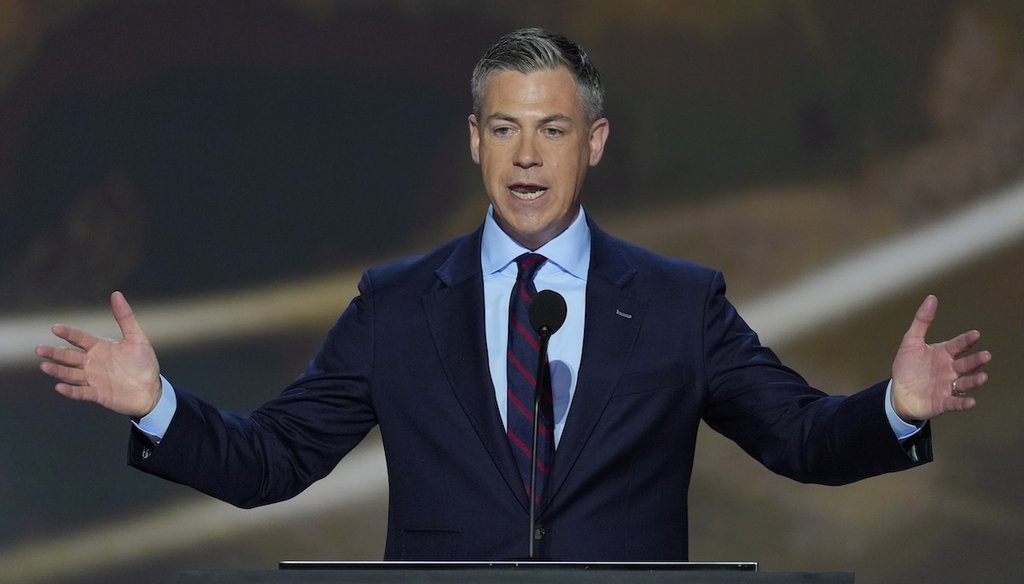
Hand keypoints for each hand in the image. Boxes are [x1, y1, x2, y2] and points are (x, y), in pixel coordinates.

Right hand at [36, 291, 161, 417]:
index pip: (79, 338)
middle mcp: (92, 362)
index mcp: (99, 347)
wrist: (151, 389)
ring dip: (58, 370)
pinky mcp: (97, 394)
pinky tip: (59, 387)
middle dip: (54, 353)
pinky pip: (81, 392)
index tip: (55, 328)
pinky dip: (70, 391)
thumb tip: (116, 294)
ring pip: (70, 374)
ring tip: (44, 366)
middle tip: (39, 349)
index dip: (68, 333)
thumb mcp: (136, 338)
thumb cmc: (143, 363)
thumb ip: (125, 317)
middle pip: (69, 356)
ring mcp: (93, 379)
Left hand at [891, 295, 990, 421]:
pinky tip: (971, 402)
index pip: (958, 345)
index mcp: (943, 354)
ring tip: (983, 377)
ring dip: (974, 381)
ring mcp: (948, 386)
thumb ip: (922, 321)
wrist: (898, 393)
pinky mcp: (943, 402)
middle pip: (966, 364)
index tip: (975, 334)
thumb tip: (932, 298)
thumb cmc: (907, 367)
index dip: (966, 340)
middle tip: (985, 356)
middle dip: (976, 360)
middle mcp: (950, 370)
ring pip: (965, 383)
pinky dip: (963, 403)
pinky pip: (955, 403)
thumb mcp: (911, 342)